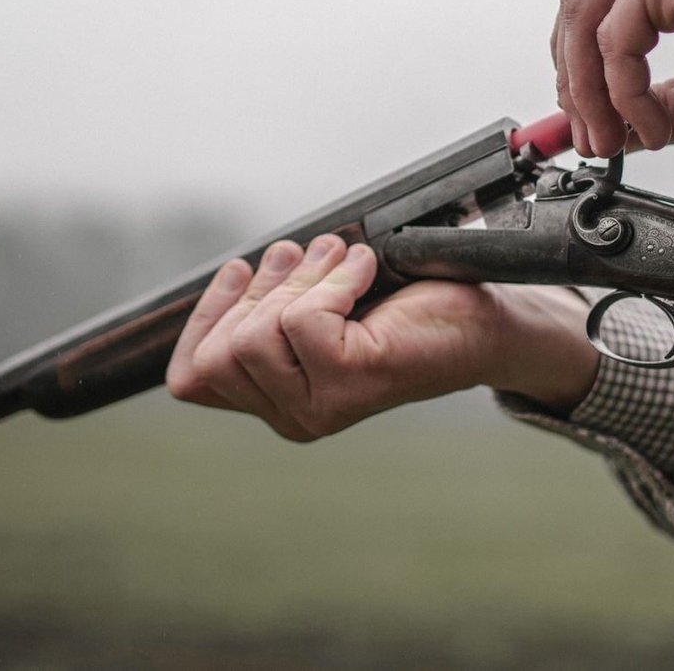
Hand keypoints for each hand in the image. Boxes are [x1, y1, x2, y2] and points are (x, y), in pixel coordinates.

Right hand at [165, 235, 600, 440]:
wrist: (481, 324)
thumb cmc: (406, 310)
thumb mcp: (321, 311)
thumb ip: (274, 309)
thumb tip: (235, 274)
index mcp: (281, 405)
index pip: (192, 380)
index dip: (205, 318)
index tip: (241, 269)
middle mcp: (295, 418)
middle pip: (220, 352)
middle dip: (259, 289)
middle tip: (305, 255)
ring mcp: (320, 406)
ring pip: (257, 333)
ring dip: (299, 278)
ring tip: (339, 258)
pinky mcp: (350, 380)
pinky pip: (302, 318)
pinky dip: (332, 279)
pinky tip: (365, 270)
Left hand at [552, 0, 673, 156]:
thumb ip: (667, 102)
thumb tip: (625, 133)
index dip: (581, 59)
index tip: (589, 116)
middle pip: (578, 2)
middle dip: (574, 79)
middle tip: (590, 137)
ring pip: (582, 21)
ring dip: (588, 94)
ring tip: (611, 142)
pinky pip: (613, 41)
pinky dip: (623, 94)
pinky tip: (653, 126)